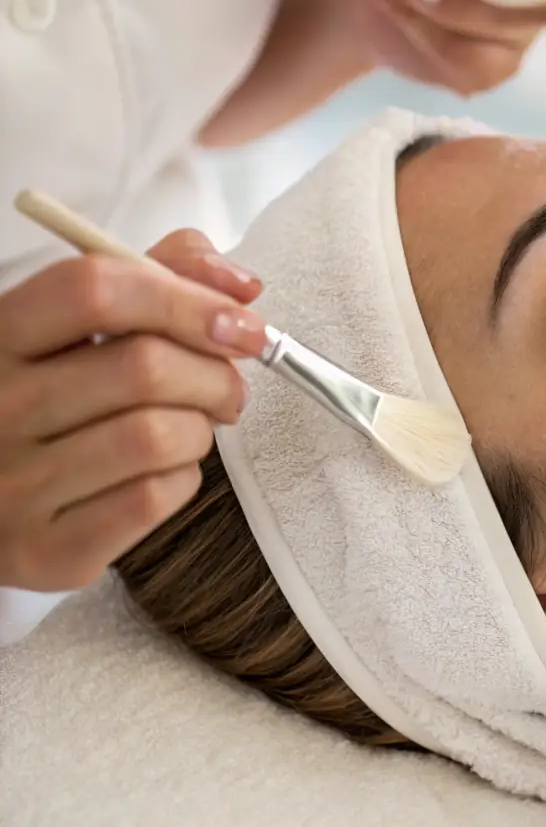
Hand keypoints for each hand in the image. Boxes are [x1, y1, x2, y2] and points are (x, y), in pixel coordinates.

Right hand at [0, 231, 266, 591]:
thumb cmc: (46, 395)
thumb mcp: (80, 324)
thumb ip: (157, 277)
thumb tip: (241, 287)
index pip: (97, 290)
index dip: (186, 298)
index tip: (240, 321)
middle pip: (145, 368)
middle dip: (215, 374)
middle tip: (227, 386)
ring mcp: (13, 483)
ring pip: (159, 436)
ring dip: (201, 428)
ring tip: (191, 427)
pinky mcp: (44, 549)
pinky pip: (152, 499)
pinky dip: (182, 479)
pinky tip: (163, 470)